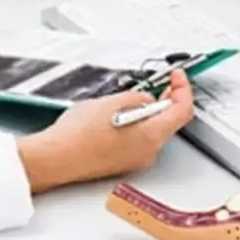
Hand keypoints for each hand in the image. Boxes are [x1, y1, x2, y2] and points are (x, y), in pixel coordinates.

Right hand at [16, 70, 193, 193]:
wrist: (57, 158)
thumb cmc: (79, 135)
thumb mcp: (113, 102)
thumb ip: (137, 98)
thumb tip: (145, 99)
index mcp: (151, 136)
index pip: (182, 111)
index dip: (183, 89)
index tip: (178, 78)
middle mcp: (147, 152)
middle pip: (168, 122)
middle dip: (165, 100)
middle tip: (160, 84)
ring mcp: (134, 160)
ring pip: (150, 131)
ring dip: (146, 112)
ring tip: (127, 98)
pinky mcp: (120, 162)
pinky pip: (135, 140)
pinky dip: (132, 125)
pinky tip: (113, 115)